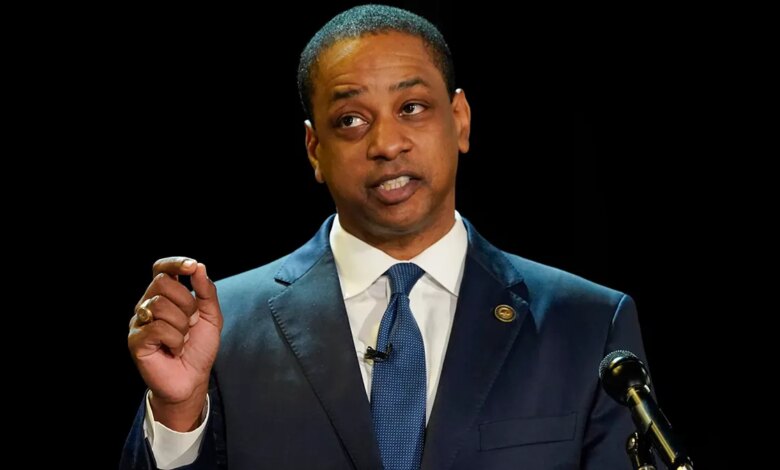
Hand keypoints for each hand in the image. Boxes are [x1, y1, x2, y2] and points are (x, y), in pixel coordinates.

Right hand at [128, 257, 221, 430]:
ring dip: (182, 325)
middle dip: (186, 302)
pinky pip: (158, 328)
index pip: (161, 270)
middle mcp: (147, 305)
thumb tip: (198, 267)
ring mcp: (139, 322)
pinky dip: (175, 340)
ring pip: (160, 305)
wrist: (193, 379)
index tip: (191, 267)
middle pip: (162, 283)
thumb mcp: (211, 316)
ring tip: (183, 339)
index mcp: (164, 296)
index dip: (174, 264)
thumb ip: (206, 291)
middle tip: (191, 322)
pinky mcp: (136, 341)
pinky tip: (174, 349)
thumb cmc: (199, 347)